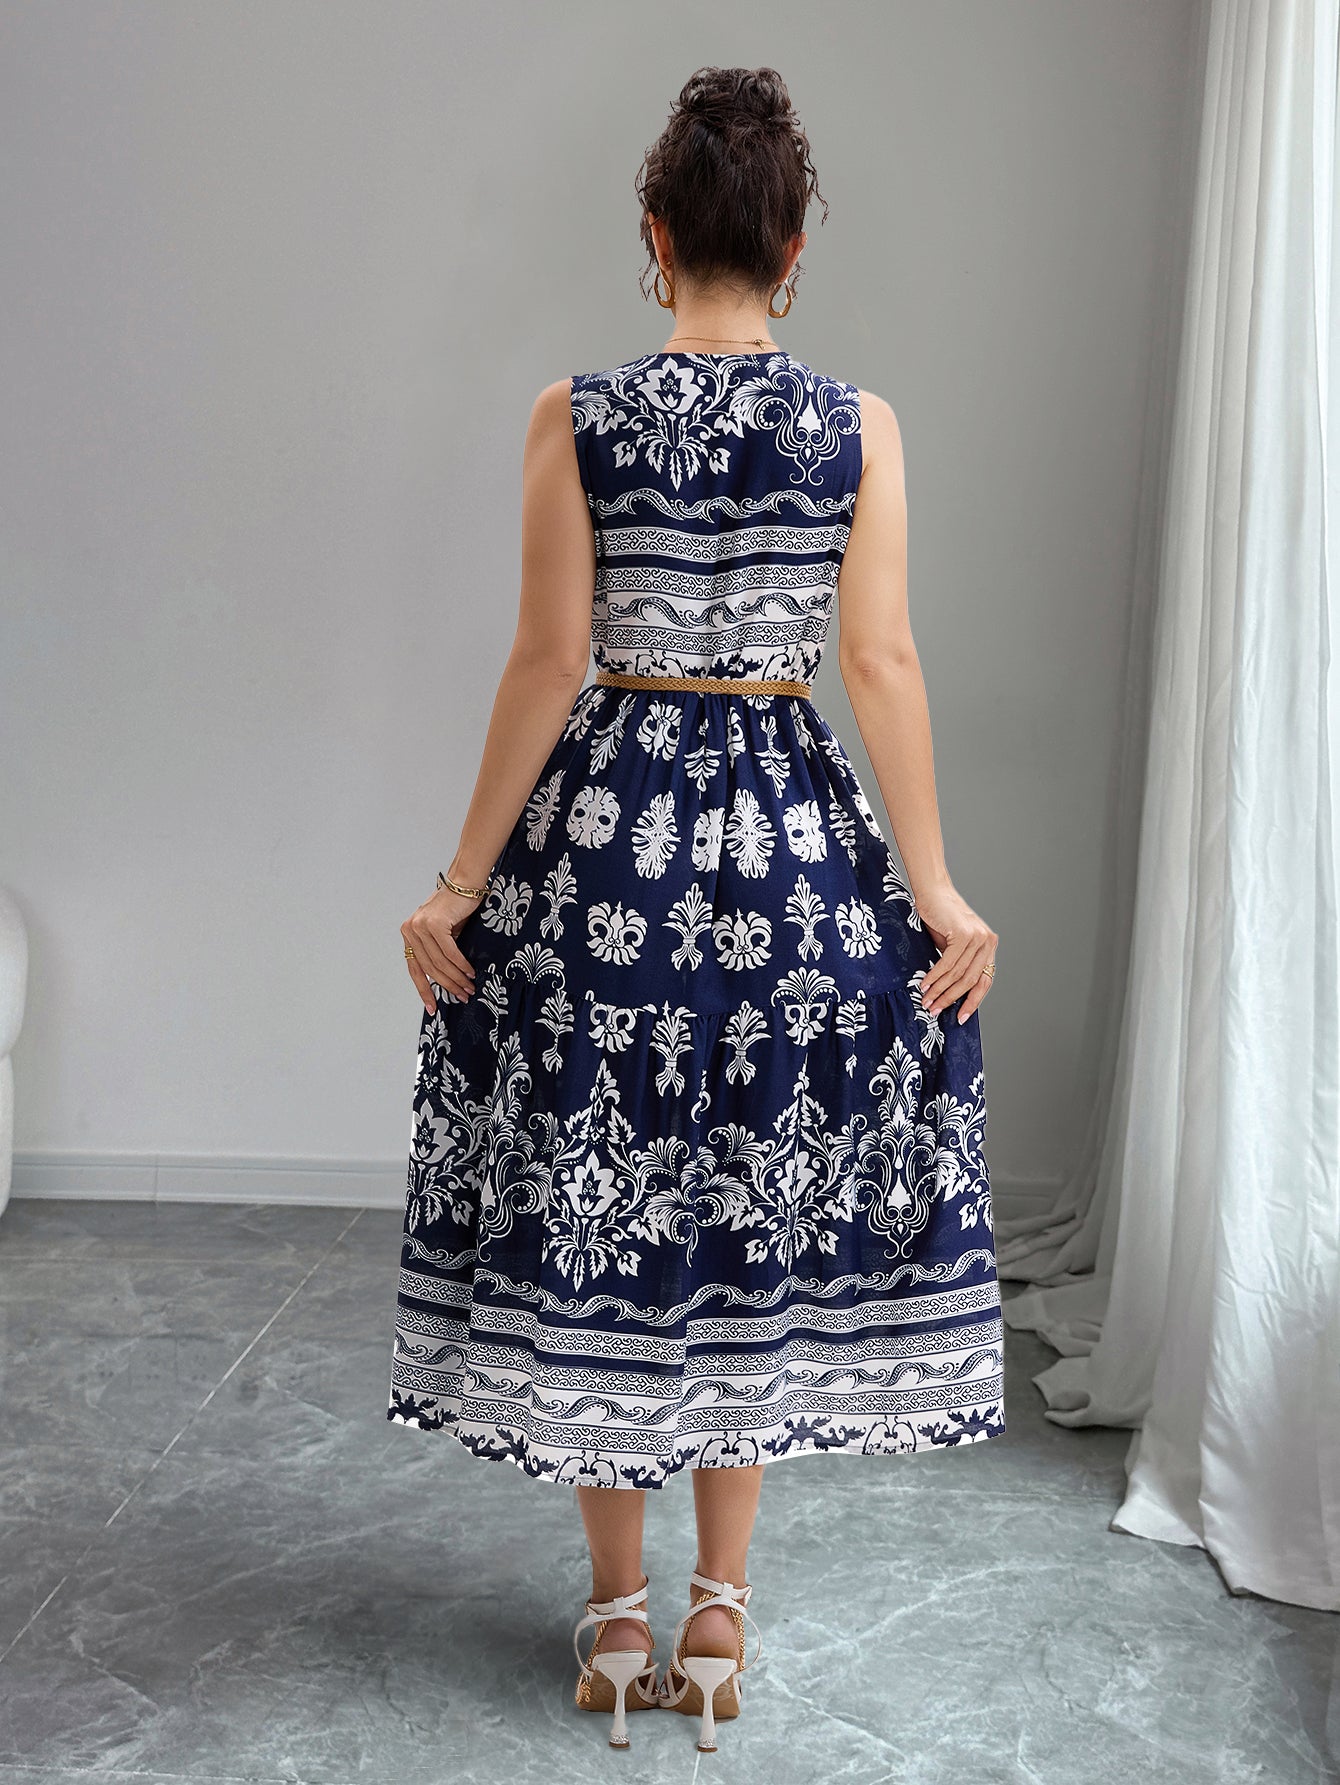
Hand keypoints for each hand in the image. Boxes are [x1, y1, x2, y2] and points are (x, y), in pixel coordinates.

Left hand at [401, 886, 482, 1012]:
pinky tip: (469, 972)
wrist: (464, 884)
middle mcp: (410, 930)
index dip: (424, 990)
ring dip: (456, 978)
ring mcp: (420, 926)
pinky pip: (449, 952)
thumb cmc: (456, 908)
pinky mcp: (434, 924)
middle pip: (429, 968)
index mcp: (409, 933)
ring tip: (469, 987)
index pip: (414, 968)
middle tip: (462, 996)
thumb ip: (438, 952)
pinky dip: (461, 965)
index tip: (432, 1007)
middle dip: (447, 986)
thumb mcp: (442, 932)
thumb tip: (446, 980)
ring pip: (439, 962)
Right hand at [914, 881, 996, 1024]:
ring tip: (927, 1000)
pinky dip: (935, 976)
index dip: (972, 1001)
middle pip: (970, 980)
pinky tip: (925, 984)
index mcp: (988, 946)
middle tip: (935, 1010)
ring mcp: (977, 938)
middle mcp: (988, 942)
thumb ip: (956, 965)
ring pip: (958, 974)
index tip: (961, 1016)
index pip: (984, 981)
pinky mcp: (964, 934)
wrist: (933, 891)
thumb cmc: (940, 917)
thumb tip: (949, 993)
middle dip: (950, 999)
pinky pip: (948, 963)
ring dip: (939, 990)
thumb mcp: (952, 945)